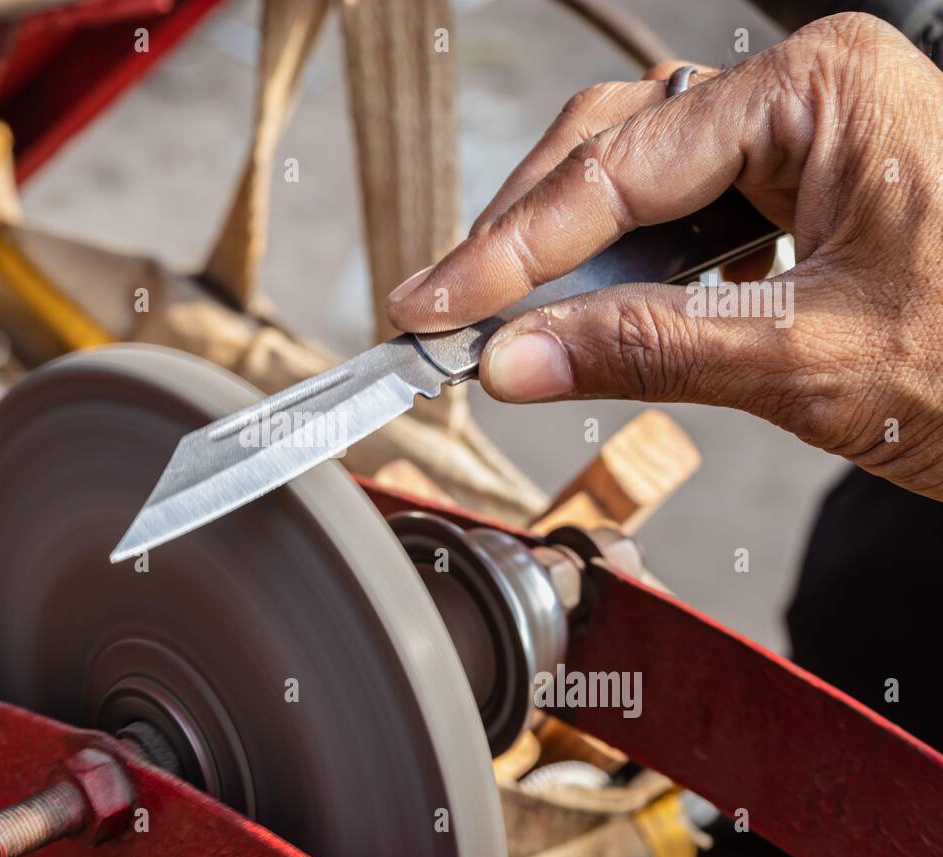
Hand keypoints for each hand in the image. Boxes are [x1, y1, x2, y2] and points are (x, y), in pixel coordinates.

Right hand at [387, 14, 942, 500]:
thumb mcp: (812, 362)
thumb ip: (649, 353)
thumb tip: (516, 360)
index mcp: (823, 92)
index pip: (621, 167)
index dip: (512, 249)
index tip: (434, 307)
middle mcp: (809, 95)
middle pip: (614, 152)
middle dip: (525, 241)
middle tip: (449, 316)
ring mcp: (808, 140)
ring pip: (640, 182)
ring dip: (568, 258)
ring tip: (506, 323)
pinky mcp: (804, 191)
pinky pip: (684, 216)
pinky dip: (626, 273)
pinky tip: (594, 315)